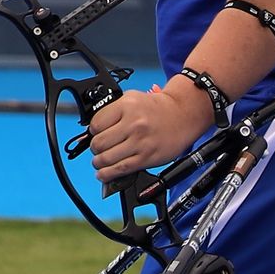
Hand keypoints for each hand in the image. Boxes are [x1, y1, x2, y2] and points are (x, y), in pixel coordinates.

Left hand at [87, 86, 204, 183]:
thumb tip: (93, 128)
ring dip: (98, 162)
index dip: (92, 131)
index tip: (95, 133)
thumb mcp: (132, 98)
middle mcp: (133, 124)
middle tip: (98, 148)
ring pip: (107, 158)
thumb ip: (112, 110)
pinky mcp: (147, 158)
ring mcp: (140, 142)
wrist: (182, 115)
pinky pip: (121, 169)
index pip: (96, 124)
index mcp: (126, 106)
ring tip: (99, 161)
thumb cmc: (156, 108)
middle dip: (94, 148)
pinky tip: (103, 174)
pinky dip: (108, 174)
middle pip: (99, 143)